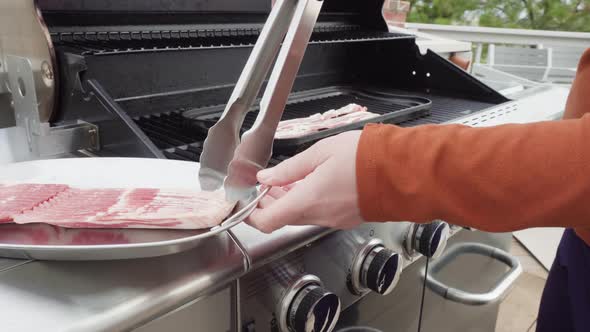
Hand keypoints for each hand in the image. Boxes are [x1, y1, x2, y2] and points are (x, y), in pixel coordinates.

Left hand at [247, 131, 364, 232]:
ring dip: (288, 200)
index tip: (245, 202)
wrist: (400, 171)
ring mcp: (333, 219)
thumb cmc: (365, 158)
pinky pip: (318, 213)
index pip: (266, 222)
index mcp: (307, 200)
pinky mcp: (346, 218)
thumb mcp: (320, 152)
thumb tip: (266, 178)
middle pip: (282, 217)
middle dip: (269, 202)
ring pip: (300, 215)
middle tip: (266, 183)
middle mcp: (319, 216)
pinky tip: (309, 183)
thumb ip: (289, 168)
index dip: (250, 215)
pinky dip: (307, 201)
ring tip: (287, 178)